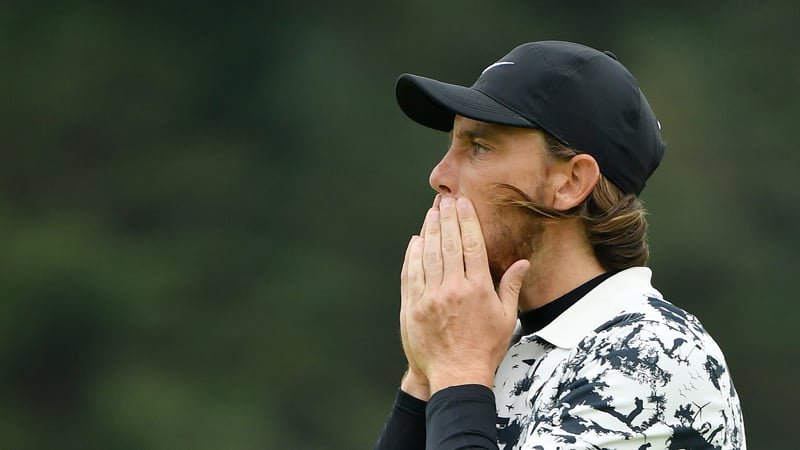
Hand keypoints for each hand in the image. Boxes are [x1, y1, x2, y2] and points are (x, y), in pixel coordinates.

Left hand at [402, 196, 529, 393]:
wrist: (456, 376)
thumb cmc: (485, 349)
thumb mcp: (506, 318)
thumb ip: (510, 286)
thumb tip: (522, 263)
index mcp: (478, 289)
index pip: (472, 245)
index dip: (467, 220)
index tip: (463, 203)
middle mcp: (453, 289)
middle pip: (449, 244)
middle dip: (447, 218)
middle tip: (445, 200)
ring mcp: (431, 298)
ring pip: (429, 255)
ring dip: (430, 231)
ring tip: (431, 213)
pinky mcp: (413, 308)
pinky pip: (412, 274)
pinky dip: (413, 255)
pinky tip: (416, 241)